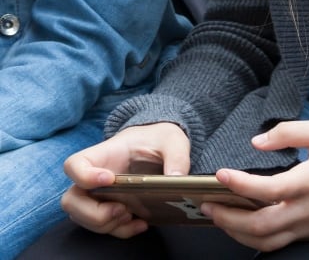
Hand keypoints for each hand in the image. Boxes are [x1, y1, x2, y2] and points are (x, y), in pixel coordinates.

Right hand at [61, 122, 189, 237]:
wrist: (159, 144)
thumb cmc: (159, 139)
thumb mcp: (173, 141)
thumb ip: (177, 157)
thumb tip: (176, 178)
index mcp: (104, 155)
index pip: (75, 165)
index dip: (83, 176)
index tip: (109, 179)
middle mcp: (95, 177)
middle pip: (71, 200)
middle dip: (91, 213)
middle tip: (121, 208)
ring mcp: (100, 194)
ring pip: (82, 217)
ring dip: (104, 224)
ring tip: (130, 215)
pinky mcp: (112, 207)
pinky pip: (104, 226)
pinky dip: (120, 231)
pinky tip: (141, 224)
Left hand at [201, 120, 308, 251]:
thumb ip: (289, 132)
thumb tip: (256, 142)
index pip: (272, 189)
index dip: (242, 184)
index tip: (220, 174)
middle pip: (262, 224)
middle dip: (229, 217)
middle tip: (208, 204)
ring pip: (265, 240)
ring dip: (236, 232)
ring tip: (217, 216)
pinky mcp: (308, 234)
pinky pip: (275, 243)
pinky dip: (252, 237)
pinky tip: (238, 224)